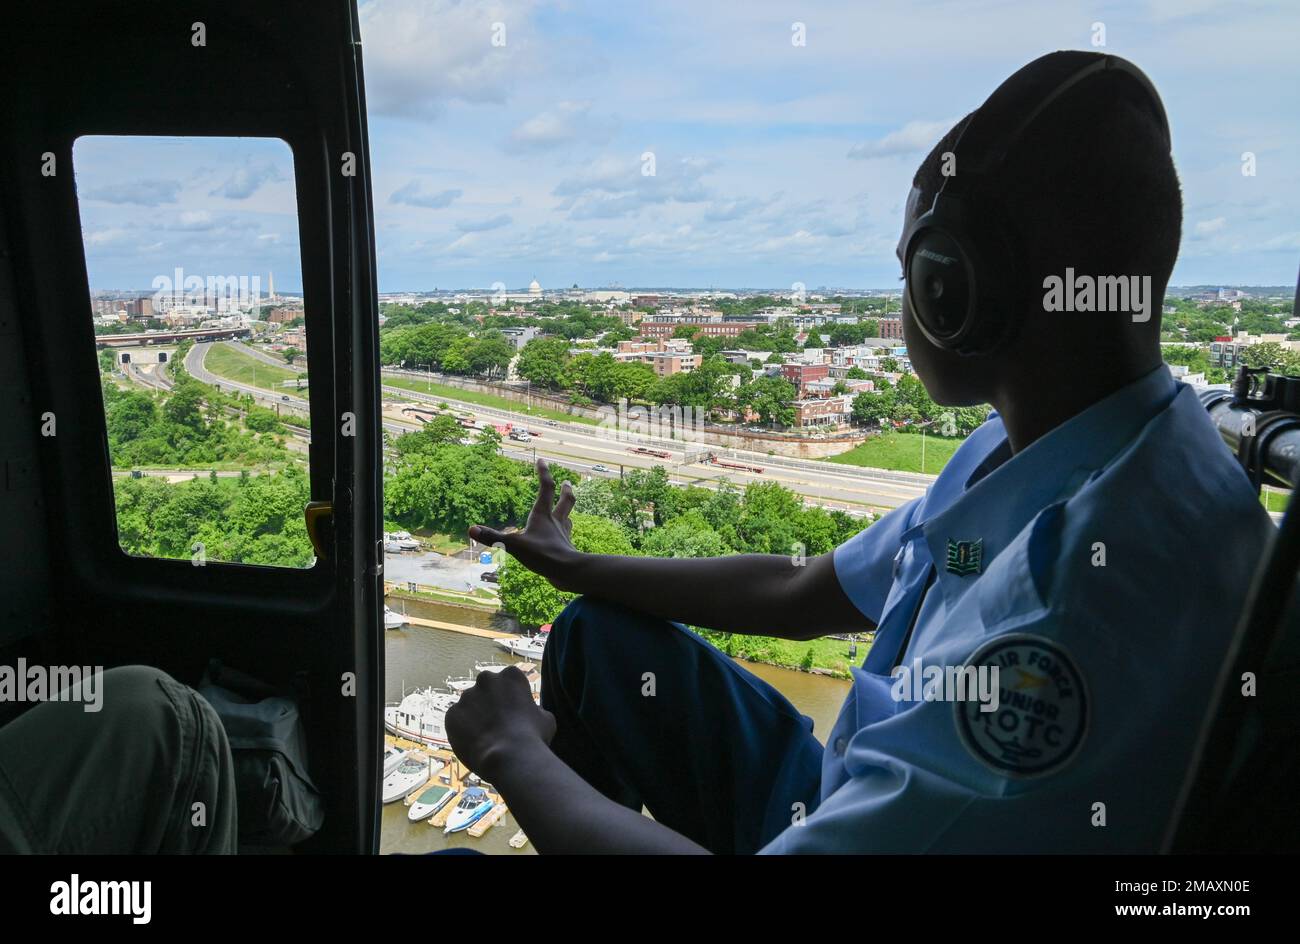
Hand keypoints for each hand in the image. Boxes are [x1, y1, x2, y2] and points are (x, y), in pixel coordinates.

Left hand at [445, 666, 556, 782]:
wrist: (508, 756)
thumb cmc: (532, 737)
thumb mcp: (546, 718)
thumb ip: (534, 709)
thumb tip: (530, 712)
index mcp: (511, 675)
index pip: (509, 681)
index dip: (512, 698)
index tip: (514, 713)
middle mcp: (486, 679)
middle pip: (487, 689)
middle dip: (490, 702)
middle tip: (498, 724)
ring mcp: (467, 696)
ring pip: (470, 705)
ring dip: (475, 716)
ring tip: (486, 738)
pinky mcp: (452, 713)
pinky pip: (457, 720)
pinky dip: (463, 730)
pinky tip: (475, 744)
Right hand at [469, 459, 581, 590]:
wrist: (568, 572)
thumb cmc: (543, 555)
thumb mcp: (514, 546)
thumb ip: (493, 537)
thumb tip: (471, 529)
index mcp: (543, 515)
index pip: (546, 488)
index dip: (543, 472)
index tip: (541, 460)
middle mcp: (556, 522)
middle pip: (565, 501)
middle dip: (565, 490)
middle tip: (567, 482)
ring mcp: (563, 536)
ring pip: (567, 519)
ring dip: (566, 511)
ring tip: (566, 508)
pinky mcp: (567, 550)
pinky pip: (566, 538)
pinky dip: (564, 534)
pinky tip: (561, 538)